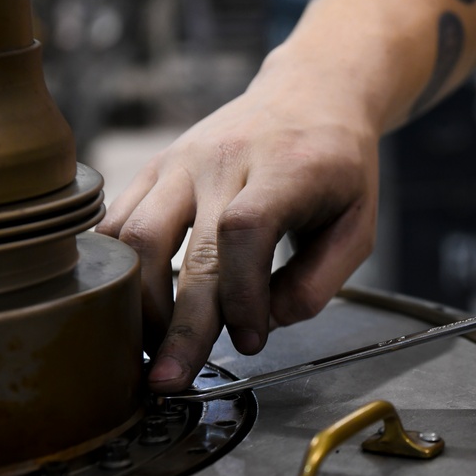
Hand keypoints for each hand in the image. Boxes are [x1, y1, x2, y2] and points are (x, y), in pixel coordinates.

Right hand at [97, 54, 379, 391]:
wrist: (312, 94)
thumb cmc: (340, 167)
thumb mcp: (358, 225)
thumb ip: (319, 281)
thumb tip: (264, 323)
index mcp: (286, 169)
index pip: (245, 233)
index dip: (241, 296)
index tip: (250, 342)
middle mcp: (224, 159)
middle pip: (183, 247)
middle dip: (177, 325)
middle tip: (169, 381)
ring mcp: (182, 160)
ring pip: (134, 234)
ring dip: (138, 301)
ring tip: (152, 348)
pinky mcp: (157, 166)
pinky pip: (117, 219)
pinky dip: (116, 267)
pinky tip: (129, 304)